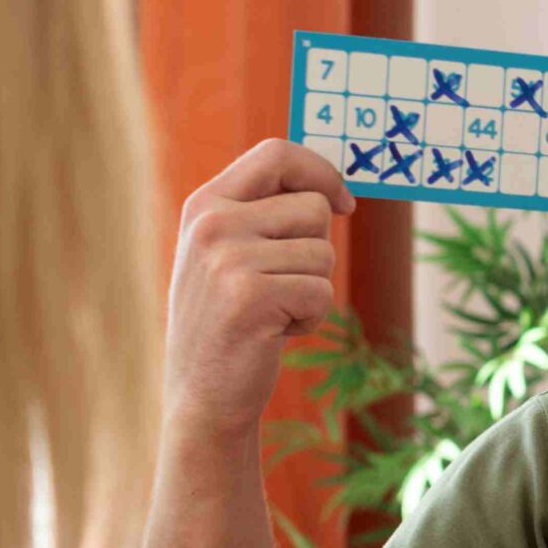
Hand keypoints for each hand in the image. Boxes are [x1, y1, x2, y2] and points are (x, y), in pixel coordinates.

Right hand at [164, 140, 355, 438]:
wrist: (203, 393)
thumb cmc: (231, 321)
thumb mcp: (230, 254)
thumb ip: (264, 214)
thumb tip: (333, 191)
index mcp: (205, 204)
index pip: (276, 153)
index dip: (321, 172)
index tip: (344, 203)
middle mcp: (211, 223)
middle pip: (314, 209)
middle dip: (315, 252)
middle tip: (278, 286)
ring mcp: (226, 259)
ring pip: (323, 254)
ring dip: (312, 289)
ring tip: (270, 311)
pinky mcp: (249, 296)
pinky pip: (322, 292)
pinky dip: (310, 317)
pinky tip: (272, 332)